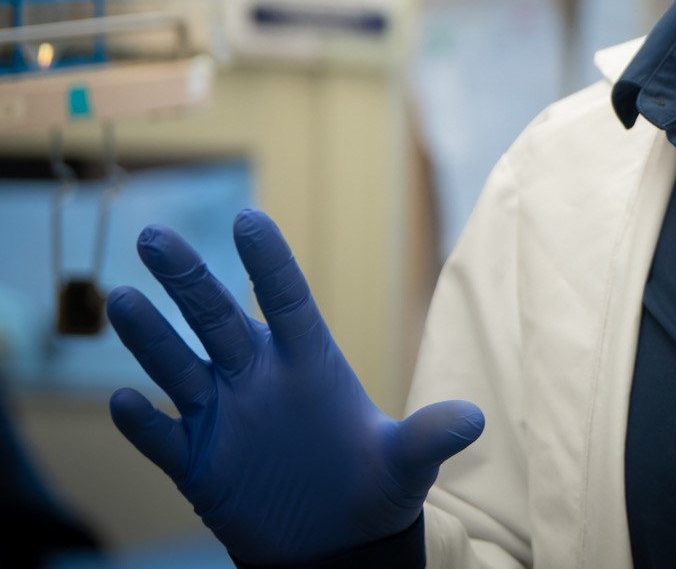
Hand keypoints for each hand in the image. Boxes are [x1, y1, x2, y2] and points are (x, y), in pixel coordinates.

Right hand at [106, 209, 484, 564]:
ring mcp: (223, 417)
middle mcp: (259, 378)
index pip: (287, 300)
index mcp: (310, 361)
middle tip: (155, 237)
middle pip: (218, 318)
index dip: (269, 263)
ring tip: (120, 299)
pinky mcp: (197, 463)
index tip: (248, 219)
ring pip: (178, 367)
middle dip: (187, 278)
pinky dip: (142, 423)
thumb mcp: (406, 464)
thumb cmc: (372, 486)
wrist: (334, 540)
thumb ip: (429, 438)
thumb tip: (474, 420)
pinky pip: (163, 438)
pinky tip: (121, 400)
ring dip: (150, 338)